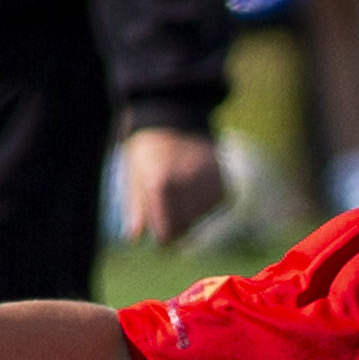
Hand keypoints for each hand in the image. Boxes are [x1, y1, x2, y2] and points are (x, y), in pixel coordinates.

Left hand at [117, 125, 226, 245]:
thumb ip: (136, 208)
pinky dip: (204, 204)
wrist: (177, 121)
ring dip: (190, 214)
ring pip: (199, 220)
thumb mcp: (135, 176)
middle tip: (169, 207)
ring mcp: (209, 185)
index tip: (160, 234)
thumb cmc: (148, 152)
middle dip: (175, 224)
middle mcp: (188, 184)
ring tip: (181, 189)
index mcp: (160, 183)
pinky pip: (212, 209)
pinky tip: (195, 185)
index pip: (166, 234)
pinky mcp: (224, 187)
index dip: (162, 236)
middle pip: (184, 229)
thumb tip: (134, 238)